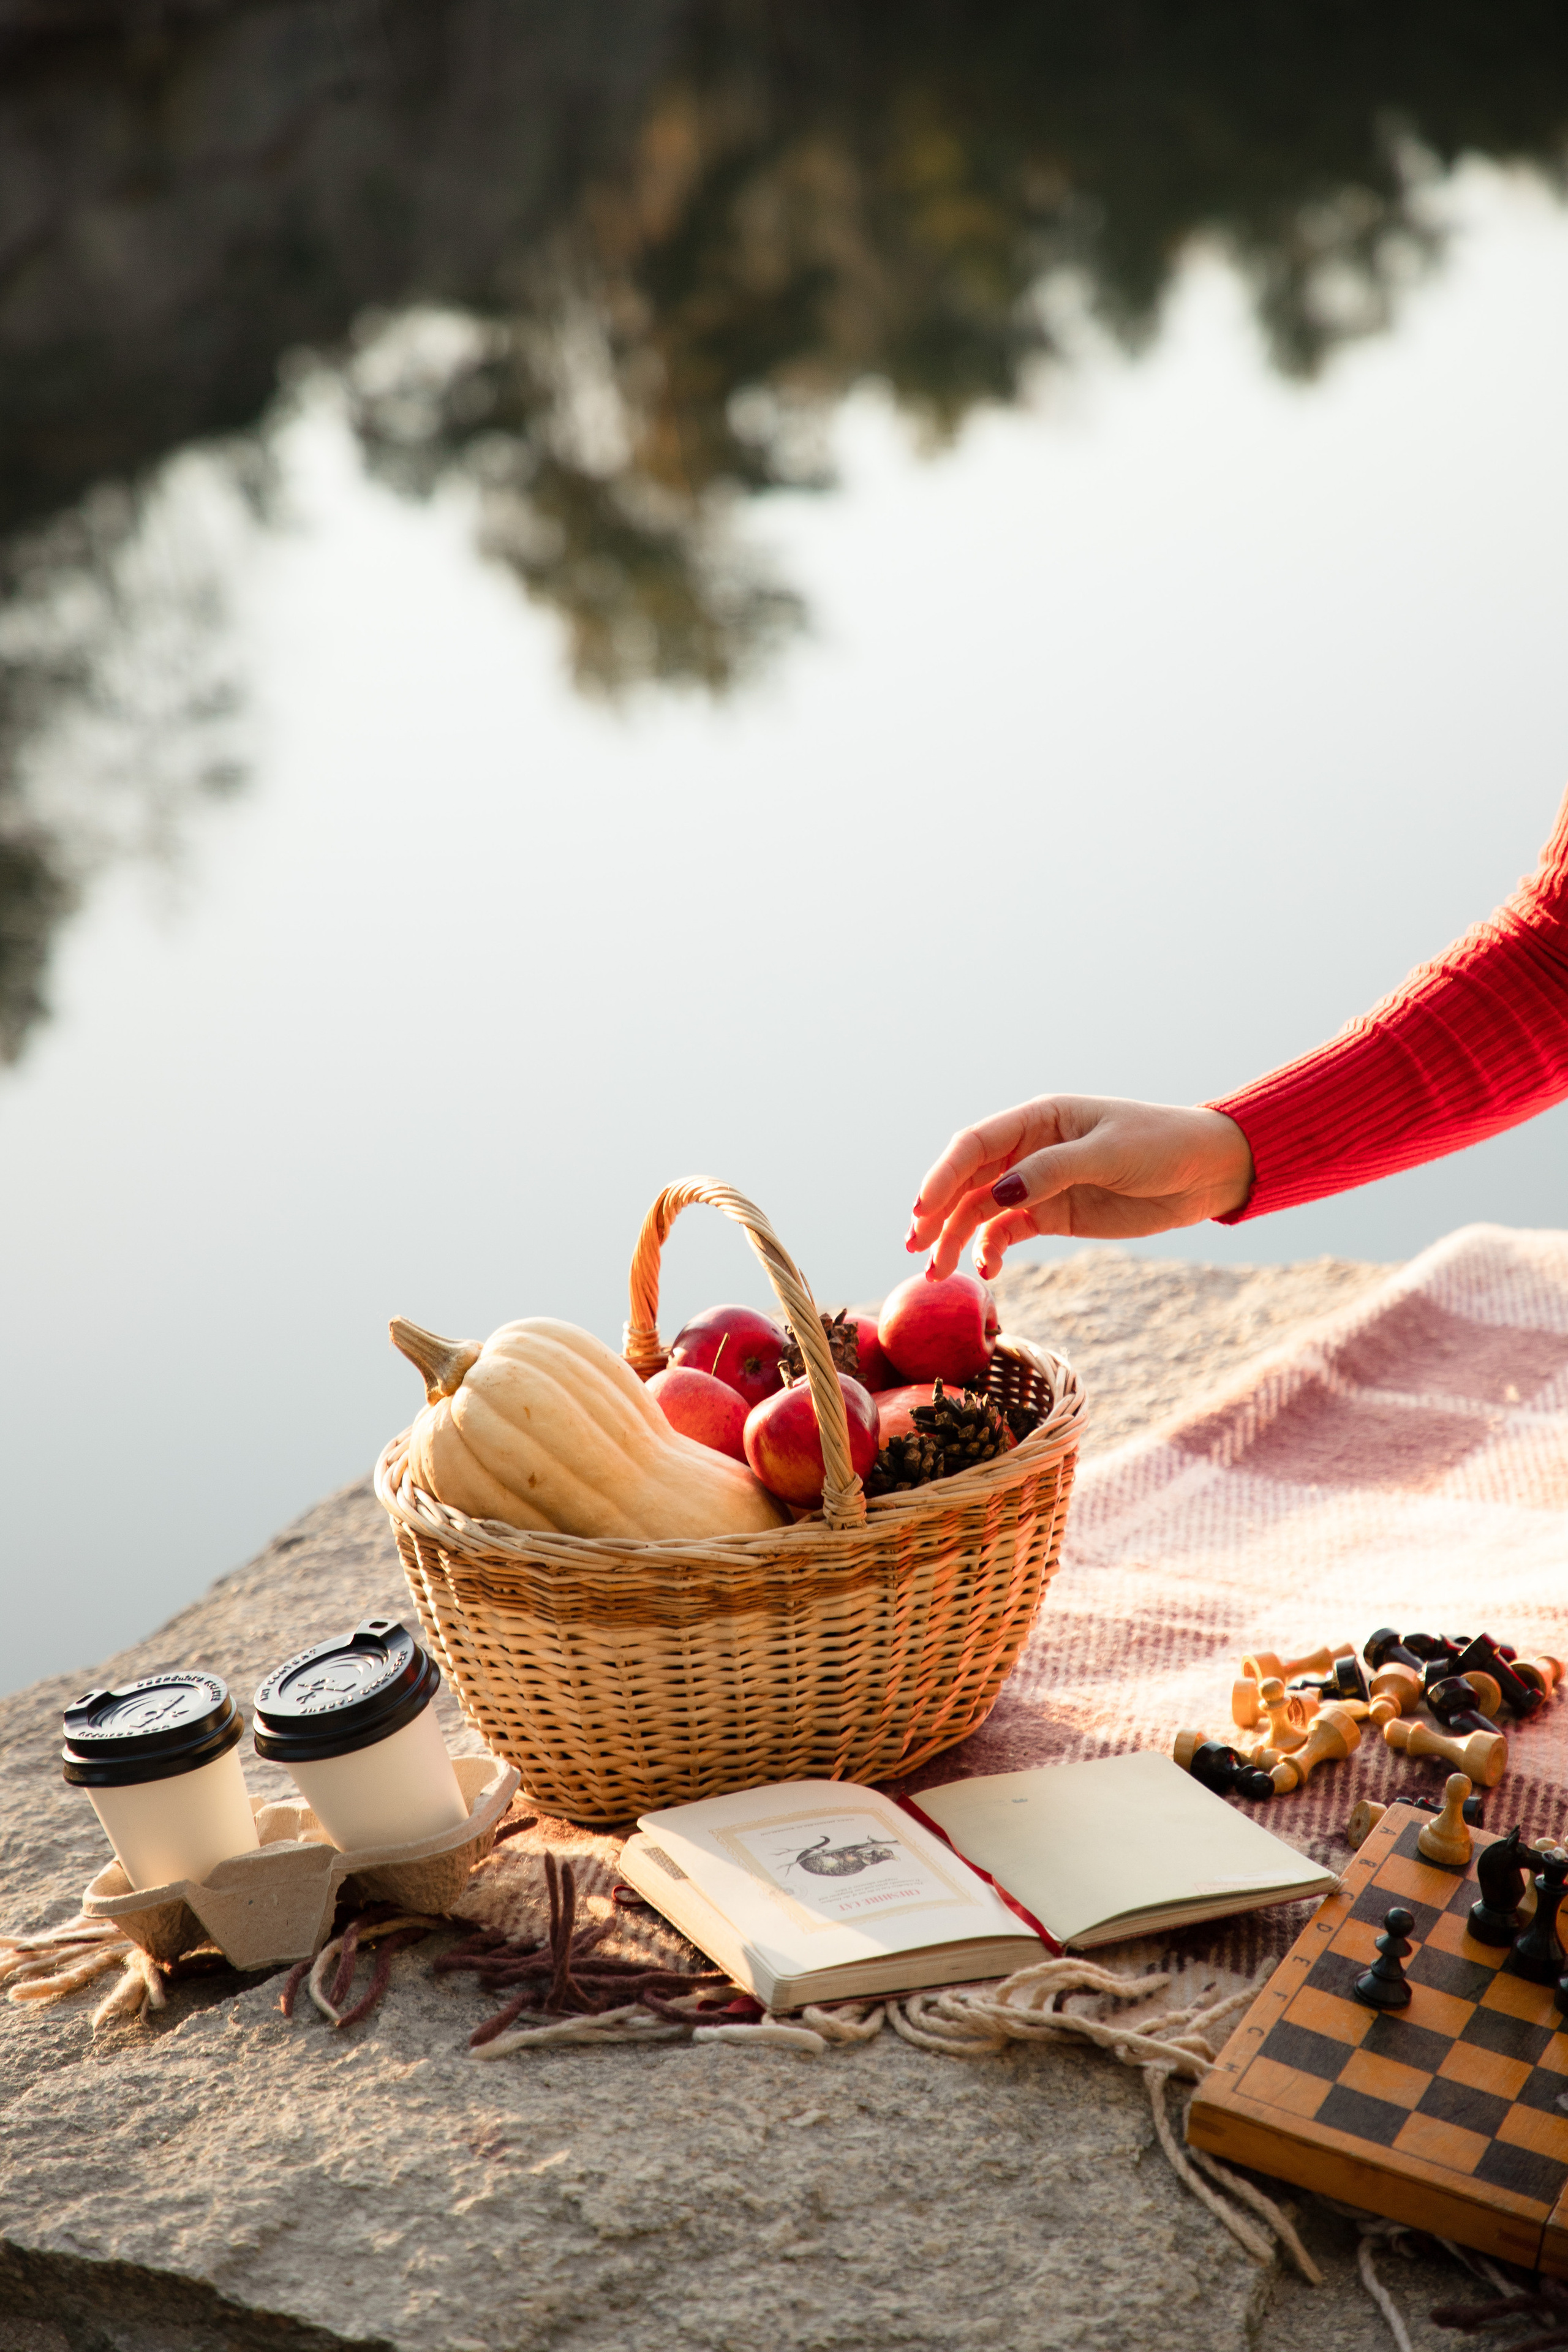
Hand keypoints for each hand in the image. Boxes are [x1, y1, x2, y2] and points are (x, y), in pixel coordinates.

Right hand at [906, 1096, 1254, 1278]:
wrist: (1207, 1171)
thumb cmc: (1161, 1145)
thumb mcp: (1109, 1154)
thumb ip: (1052, 1171)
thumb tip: (998, 1193)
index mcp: (1038, 1119)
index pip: (973, 1145)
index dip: (941, 1176)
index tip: (921, 1212)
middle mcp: (1028, 1149)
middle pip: (967, 1180)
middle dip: (938, 1214)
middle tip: (917, 1250)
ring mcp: (1038, 1183)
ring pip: (981, 1210)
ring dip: (957, 1239)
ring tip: (940, 1273)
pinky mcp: (1052, 1214)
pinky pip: (1007, 1232)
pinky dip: (991, 1250)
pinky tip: (988, 1271)